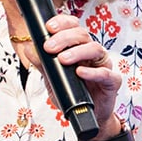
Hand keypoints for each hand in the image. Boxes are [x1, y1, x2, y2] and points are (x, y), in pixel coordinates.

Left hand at [42, 13, 124, 138]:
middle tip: (49, 47)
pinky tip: (80, 72)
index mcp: (78, 47)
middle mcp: (92, 53)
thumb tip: (29, 49)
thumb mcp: (52, 79)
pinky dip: (93, 72)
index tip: (48, 27)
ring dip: (77, 52)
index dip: (63, 23)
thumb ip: (43, 64)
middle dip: (64, 38)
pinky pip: (106, 73)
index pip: (73, 27)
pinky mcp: (112, 81)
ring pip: (95, 49)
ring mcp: (103, 65)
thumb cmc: (72, 93)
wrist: (86, 117)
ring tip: (62, 59)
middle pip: (83, 35)